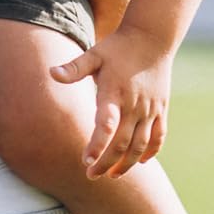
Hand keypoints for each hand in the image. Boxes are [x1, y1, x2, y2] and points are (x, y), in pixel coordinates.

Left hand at [49, 24, 174, 178]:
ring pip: (141, 145)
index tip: (86, 161)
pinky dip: (150, 151)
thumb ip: (74, 68)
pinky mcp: (161, 109)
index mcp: (115, 93)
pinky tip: (140, 162)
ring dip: (128, 163)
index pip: (106, 125)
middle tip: (91, 176)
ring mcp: (150, 109)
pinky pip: (159, 136)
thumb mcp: (94, 54)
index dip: (97, 145)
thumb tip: (51, 73)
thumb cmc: (117, 47)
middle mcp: (134, 105)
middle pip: (123, 143)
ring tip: (113, 176)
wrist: (152, 38)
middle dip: (107, 162)